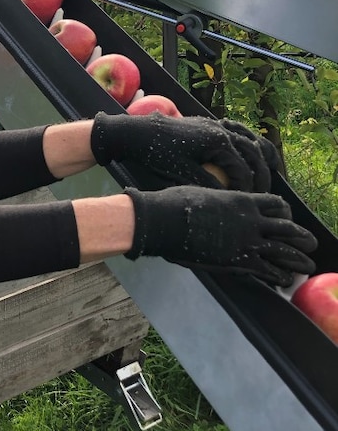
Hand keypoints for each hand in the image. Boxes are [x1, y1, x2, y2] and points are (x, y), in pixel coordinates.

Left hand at [91, 111, 272, 191]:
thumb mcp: (182, 174)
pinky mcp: (208, 123)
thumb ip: (208, 185)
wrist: (135, 133)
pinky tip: (249, 152)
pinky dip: (247, 141)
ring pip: (249, 138)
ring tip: (268, 172)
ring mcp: (215, 124)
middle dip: (261, 174)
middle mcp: (221, 130)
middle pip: (253, 153)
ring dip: (260, 155)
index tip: (249, 202)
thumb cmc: (156, 155)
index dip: (248, 188)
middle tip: (262, 193)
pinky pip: (236, 130)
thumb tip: (231, 200)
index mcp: (216, 142)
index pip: (243, 169)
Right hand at [123, 186, 316, 286]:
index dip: (285, 213)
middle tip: (310, 244)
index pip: (276, 204)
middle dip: (302, 237)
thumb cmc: (174, 204)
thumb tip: (213, 201)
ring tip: (306, 266)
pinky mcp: (238, 260)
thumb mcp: (201, 193)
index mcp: (242, 200)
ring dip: (298, 259)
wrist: (163, 220)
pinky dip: (279, 276)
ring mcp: (247, 240)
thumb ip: (216, 199)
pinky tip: (284, 281)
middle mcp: (251, 219)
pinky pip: (269, 269)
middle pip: (288, 228)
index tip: (286, 219)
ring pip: (285, 251)